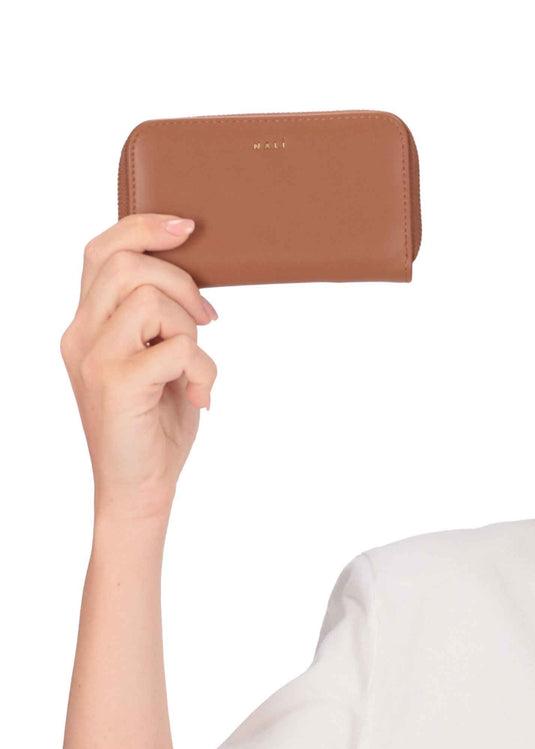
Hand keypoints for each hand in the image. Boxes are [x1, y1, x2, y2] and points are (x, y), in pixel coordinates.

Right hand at [60, 213, 218, 521]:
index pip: (101, 250)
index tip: (187, 227)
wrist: (138, 490)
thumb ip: (159, 322)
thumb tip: (195, 282)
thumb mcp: (155, 362)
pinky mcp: (116, 383)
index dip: (143, 227)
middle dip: (181, 281)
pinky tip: (200, 396)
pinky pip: (175, 346)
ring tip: (195, 368)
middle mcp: (81, 335)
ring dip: (189, 329)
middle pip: (126, 263)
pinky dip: (202, 368)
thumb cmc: (153, 428)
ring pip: (149, 298)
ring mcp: (94, 358)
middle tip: (207, 321)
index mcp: (86, 326)